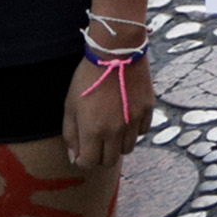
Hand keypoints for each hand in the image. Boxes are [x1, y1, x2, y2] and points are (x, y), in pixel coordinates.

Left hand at [63, 55, 153, 169]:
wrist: (116, 53)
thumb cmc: (88, 78)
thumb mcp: (70, 106)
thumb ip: (70, 134)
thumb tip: (75, 157)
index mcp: (93, 131)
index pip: (89, 163)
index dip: (83, 160)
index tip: (82, 151)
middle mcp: (115, 131)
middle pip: (110, 160)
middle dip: (101, 156)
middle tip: (96, 143)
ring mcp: (133, 121)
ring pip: (128, 148)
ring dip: (118, 144)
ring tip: (111, 129)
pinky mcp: (147, 110)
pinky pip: (142, 131)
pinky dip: (133, 130)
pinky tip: (125, 117)